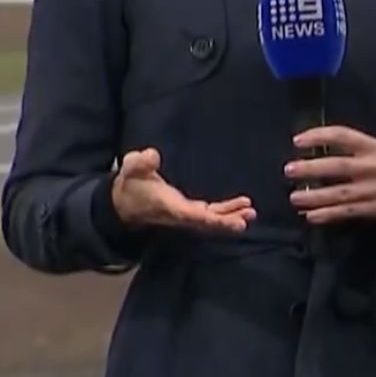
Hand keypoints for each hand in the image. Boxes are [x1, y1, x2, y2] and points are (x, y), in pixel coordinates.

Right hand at [111, 148, 254, 233]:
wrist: (124, 202)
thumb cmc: (131, 184)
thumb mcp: (132, 169)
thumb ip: (140, 162)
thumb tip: (152, 154)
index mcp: (170, 206)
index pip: (192, 215)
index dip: (210, 218)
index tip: (226, 218)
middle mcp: (181, 214)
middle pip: (207, 222)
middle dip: (226, 221)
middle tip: (247, 218)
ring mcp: (187, 214)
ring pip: (212, 220)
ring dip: (231, 217)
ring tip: (251, 212)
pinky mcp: (191, 210)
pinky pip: (212, 214)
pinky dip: (227, 212)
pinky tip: (243, 206)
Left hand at [285, 125, 375, 224]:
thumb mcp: (375, 149)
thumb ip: (349, 148)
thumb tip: (309, 149)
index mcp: (375, 147)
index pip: (345, 136)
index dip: (320, 136)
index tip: (297, 140)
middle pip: (342, 166)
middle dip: (314, 168)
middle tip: (290, 169)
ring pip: (343, 193)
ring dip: (317, 197)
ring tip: (295, 197)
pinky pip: (349, 212)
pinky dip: (329, 215)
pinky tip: (311, 216)